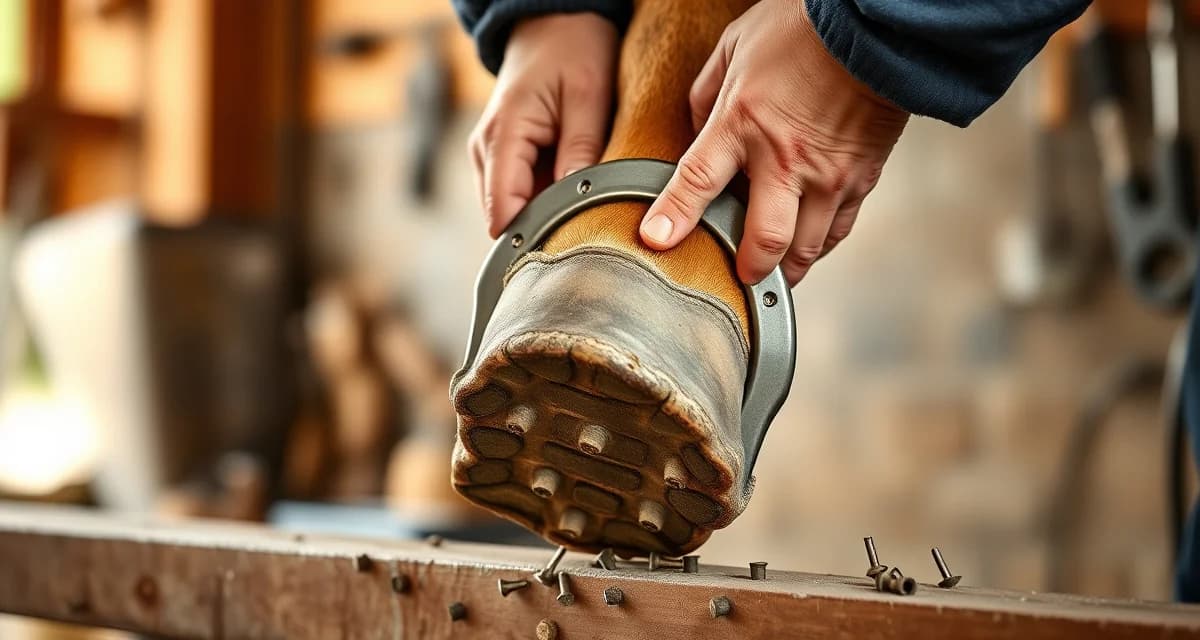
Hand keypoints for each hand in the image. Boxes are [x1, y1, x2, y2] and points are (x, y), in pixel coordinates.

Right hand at [468, 13, 617, 237]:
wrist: (552, 20)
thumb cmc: (572, 49)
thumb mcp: (588, 97)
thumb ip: (580, 151)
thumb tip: (576, 204)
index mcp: (502, 135)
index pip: (502, 211)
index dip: (530, 240)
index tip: (564, 257)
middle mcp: (485, 149)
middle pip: (505, 217)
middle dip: (542, 230)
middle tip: (584, 239)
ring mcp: (489, 153)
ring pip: (512, 208)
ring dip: (545, 215)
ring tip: (582, 213)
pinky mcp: (502, 155)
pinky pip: (520, 192)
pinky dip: (545, 199)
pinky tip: (572, 194)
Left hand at [637, 0, 908, 284]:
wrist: (877, 26)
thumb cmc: (802, 29)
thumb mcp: (735, 47)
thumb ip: (706, 95)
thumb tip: (694, 132)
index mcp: (744, 123)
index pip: (699, 181)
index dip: (674, 216)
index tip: (656, 241)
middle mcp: (786, 158)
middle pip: (763, 239)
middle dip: (747, 269)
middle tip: (737, 278)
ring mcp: (828, 174)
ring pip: (805, 248)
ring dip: (784, 270)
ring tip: (769, 276)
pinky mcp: (861, 178)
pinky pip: (837, 231)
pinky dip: (817, 247)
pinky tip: (803, 248)